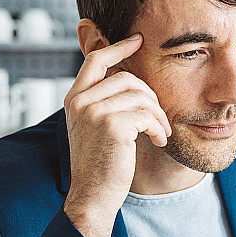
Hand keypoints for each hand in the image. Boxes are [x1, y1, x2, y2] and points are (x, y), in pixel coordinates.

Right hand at [62, 33, 170, 236]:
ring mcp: (94, 112)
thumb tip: (130, 78)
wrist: (93, 196)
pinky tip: (157, 141)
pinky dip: (158, 128)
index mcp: (74, 99)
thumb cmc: (99, 165)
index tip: (138, 40)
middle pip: (127, 77)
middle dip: (151, 96)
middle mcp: (80, 101)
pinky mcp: (112, 125)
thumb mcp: (94, 128)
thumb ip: (103, 102)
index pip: (96, 60)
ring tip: (161, 132)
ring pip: (141, 95)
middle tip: (159, 118)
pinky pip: (148, 114)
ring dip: (159, 114)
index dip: (118, 47)